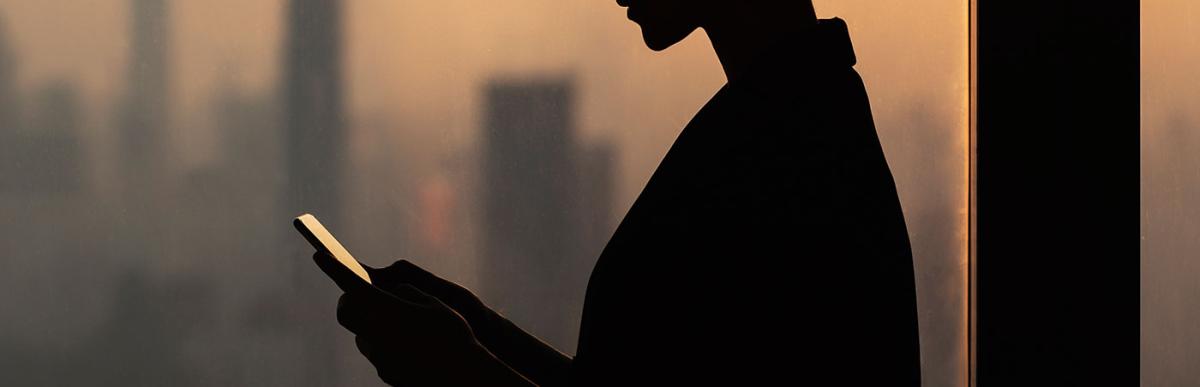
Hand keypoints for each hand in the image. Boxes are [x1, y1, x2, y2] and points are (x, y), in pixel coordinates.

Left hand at [314, 253, 493, 385]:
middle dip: (350, 299)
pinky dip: (385, 342)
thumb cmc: (454, 336)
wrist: (463, 377)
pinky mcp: (384, 373)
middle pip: (347, 311)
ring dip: (370, 322)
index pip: (353, 285)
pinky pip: (377, 351)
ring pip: (361, 333)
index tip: (319, 256)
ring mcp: (379, 357)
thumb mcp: (436, 303)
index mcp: (388, 311)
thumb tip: (391, 295)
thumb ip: (408, 292)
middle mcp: (377, 335)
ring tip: (400, 321)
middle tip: (362, 291)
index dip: (334, 268)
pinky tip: (410, 343)